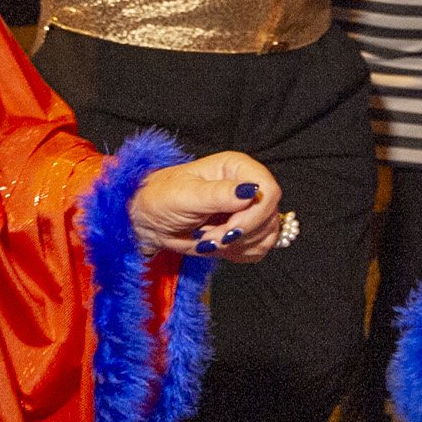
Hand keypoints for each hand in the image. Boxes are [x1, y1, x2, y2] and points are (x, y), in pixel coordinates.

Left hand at [129, 153, 283, 260]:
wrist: (151, 220)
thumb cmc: (162, 199)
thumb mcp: (185, 196)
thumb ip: (218, 194)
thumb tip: (250, 191)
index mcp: (236, 168)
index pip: (268, 190)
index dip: (253, 215)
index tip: (228, 229)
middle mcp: (247, 186)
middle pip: (270, 216)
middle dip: (239, 234)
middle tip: (209, 237)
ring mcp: (249, 209)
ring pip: (268, 234)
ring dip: (238, 245)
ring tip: (209, 239)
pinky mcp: (246, 231)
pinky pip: (260, 248)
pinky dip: (240, 253)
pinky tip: (218, 246)